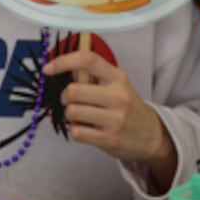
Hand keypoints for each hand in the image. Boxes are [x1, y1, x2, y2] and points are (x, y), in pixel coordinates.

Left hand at [43, 50, 177, 185]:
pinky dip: (75, 130)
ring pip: (72, 112)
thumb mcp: (117, 84)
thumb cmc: (129, 107)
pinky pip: (76, 132)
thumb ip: (93, 74)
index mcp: (118, 78)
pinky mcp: (108, 139)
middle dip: (65, 97)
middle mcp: (118, 96)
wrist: (151, 135)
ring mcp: (114, 119)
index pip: (87, 60)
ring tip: (81, 116)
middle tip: (71, 100)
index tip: (48, 68)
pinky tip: (85, 128)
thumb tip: (66, 67)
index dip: (63, 62)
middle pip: (73, 90)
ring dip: (70, 115)